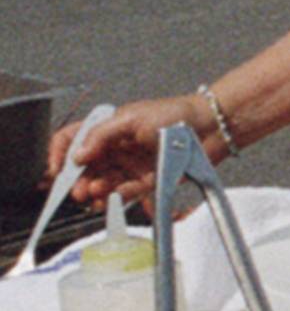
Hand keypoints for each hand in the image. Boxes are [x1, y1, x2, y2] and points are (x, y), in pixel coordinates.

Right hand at [66, 95, 211, 208]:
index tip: (57, 171)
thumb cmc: (176, 114)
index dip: (60, 154)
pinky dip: (119, 195)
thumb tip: (78, 156)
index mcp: (107, 128)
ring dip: (96, 191)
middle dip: (78, 181)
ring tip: (95, 194)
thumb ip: (101, 136)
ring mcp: (130, 163)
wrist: (212, 126)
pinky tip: (116, 195)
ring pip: (104, 182)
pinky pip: (126, 191)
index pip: (72, 139)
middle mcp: (116, 147)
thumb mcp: (131, 119)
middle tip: (79, 191)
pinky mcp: (147, 178)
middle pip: (86, 167)